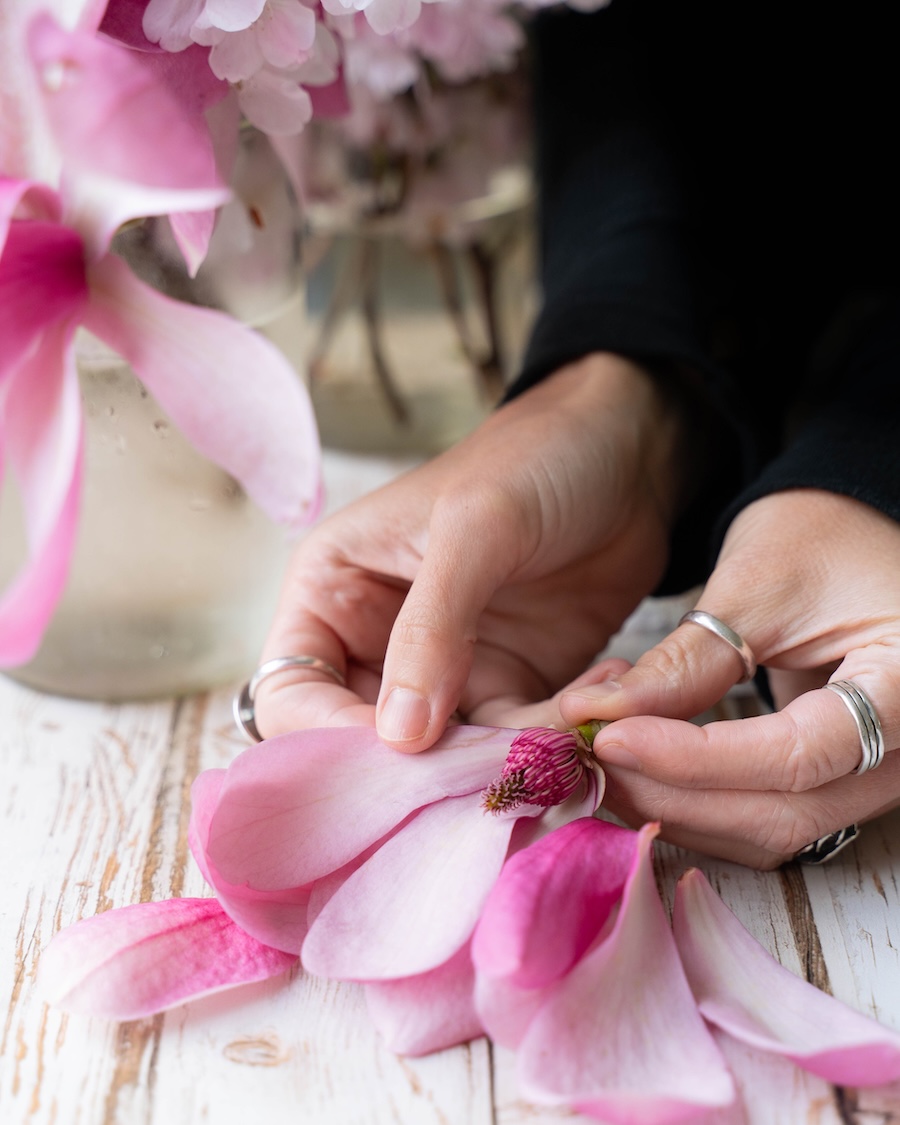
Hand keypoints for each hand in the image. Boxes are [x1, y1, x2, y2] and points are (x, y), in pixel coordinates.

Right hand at [254, 353, 692, 748]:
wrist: (626, 451)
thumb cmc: (533, 461)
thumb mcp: (473, 530)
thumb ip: (431, 631)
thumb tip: (398, 739)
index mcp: (332, 590)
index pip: (292, 692)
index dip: (328, 739)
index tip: (399, 759)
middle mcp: (376, 640)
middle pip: (362, 742)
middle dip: (420, 771)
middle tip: (486, 770)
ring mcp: (444, 670)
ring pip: (444, 756)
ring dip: (499, 758)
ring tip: (563, 726)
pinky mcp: (509, 684)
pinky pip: (513, 740)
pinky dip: (550, 739)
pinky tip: (595, 699)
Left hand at [560, 489, 899, 867]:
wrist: (861, 529)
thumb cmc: (826, 533)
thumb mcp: (758, 584)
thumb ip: (688, 660)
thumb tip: (597, 716)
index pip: (796, 755)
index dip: (693, 758)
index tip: (612, 738)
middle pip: (786, 811)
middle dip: (676, 794)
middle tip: (594, 760)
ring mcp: (884, 771)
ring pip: (777, 829)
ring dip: (683, 809)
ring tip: (609, 767)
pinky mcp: (845, 777)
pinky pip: (775, 816)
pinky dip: (706, 805)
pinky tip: (646, 774)